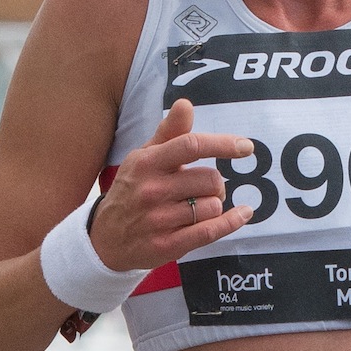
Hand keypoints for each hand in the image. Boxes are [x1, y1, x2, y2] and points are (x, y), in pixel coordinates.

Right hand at [89, 98, 254, 271]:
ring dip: (214, 205)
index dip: (222, 144)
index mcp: (147, 163)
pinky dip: (231, 222)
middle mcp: (152, 190)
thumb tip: (185, 104)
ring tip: (198, 207)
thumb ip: (168, 132)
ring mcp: (159, 220)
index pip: (191, 145)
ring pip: (213, 206)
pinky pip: (210, 231)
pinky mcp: (167, 246)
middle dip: (216, 184)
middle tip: (205, 189)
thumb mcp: (143, 158)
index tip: (246, 147)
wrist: (104, 239)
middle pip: (210, 179)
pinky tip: (242, 214)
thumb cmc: (132, 191)